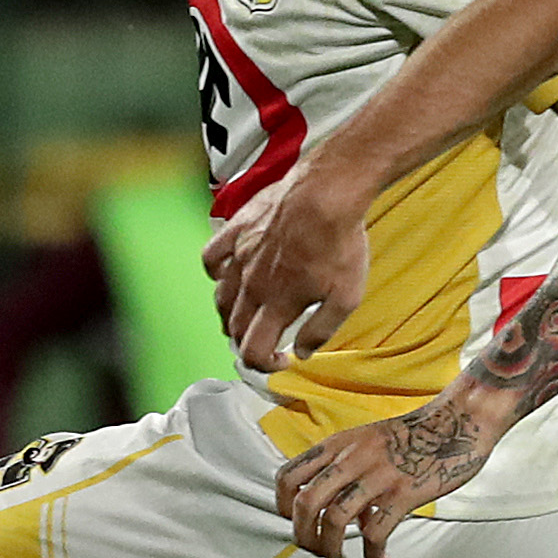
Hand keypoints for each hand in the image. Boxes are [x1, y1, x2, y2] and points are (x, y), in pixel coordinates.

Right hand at [206, 163, 369, 370]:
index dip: (264, 364)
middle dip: (248, 342)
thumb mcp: (346, 297)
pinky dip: (215, 272)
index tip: (281, 360)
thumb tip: (301, 352)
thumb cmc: (341, 242)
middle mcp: (251, 284)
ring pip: (220, 297)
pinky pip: (211, 257)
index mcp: (276, 304)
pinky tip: (227, 275)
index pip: (253, 350)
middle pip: (234, 327)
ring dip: (229, 315)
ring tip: (246, 316)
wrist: (328, 192)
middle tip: (267, 340)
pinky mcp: (236, 230)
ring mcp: (240, 256)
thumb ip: (320, 330)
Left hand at [273, 391, 509, 557]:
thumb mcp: (370, 442)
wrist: (458, 420)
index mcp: (338, 444)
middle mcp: (351, 458)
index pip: (288, 476)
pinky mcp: (403, 493)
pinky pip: (376, 532)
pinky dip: (372, 553)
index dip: (282, 505)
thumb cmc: (417, 435)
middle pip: (305, 504)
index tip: (296, 523)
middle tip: (315, 551)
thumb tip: (355, 520)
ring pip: (334, 521)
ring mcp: (377, 475)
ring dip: (331, 551)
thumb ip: (352, 474)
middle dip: (303, 537)